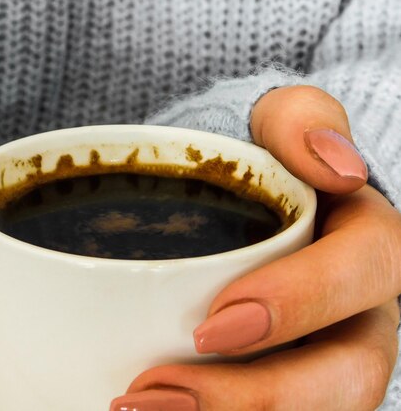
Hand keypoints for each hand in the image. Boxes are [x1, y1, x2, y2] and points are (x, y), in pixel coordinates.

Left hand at [112, 86, 400, 409]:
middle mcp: (359, 313)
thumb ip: (301, 119)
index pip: (365, 274)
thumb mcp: (276, 121)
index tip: (211, 324)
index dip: (301, 303)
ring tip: (134, 409)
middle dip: (254, 397)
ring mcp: (326, 354)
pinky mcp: (283, 377)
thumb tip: (334, 164)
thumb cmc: (258, 162)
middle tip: (153, 393)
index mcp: (366, 246)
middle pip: (346, 377)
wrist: (235, 197)